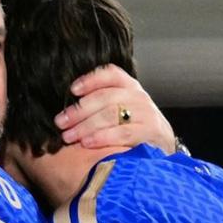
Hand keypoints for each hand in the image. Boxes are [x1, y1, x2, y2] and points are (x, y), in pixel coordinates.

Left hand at [54, 65, 175, 154]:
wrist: (162, 148)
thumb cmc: (134, 128)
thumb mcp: (122, 110)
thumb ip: (101, 103)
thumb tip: (68, 107)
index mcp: (129, 87)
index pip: (111, 74)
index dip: (91, 80)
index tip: (72, 90)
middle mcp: (139, 97)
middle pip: (105, 97)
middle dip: (79, 110)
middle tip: (61, 122)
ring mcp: (146, 114)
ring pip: (111, 114)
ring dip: (86, 125)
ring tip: (69, 136)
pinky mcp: (150, 133)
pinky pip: (122, 132)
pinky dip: (102, 137)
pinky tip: (87, 143)